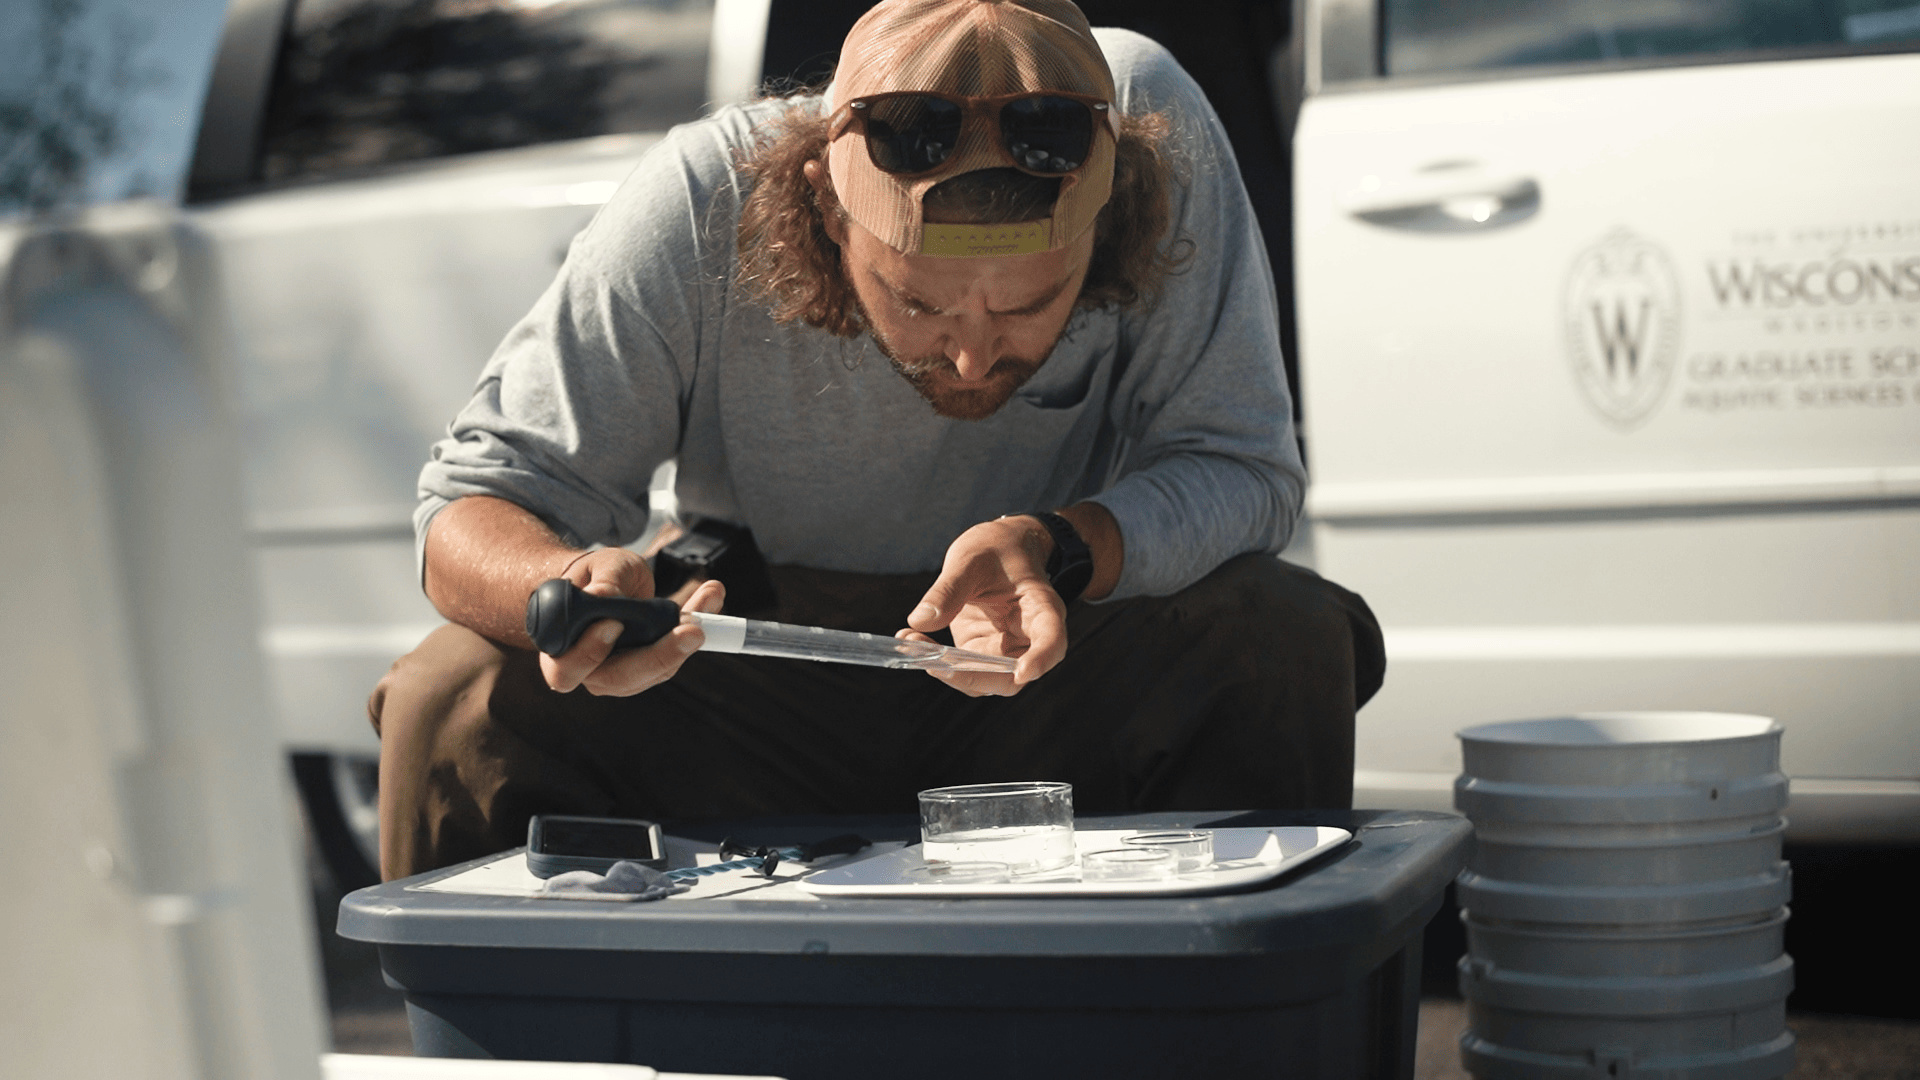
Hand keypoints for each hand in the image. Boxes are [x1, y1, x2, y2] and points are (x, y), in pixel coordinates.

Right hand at [538, 547, 726, 695]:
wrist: (602, 582)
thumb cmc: (592, 575)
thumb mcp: (598, 566)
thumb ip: (602, 581)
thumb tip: (605, 597)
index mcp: (559, 649)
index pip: (566, 670)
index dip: (588, 654)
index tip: (614, 624)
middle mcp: (588, 670)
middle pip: (620, 679)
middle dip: (659, 657)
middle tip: (691, 630)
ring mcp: (621, 673)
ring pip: (654, 671)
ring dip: (684, 641)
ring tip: (708, 598)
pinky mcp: (650, 666)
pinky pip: (673, 655)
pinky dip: (694, 628)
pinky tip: (711, 595)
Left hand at [901, 517, 1065, 696]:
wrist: (996, 547)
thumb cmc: (994, 548)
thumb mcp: (970, 560)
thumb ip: (948, 590)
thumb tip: (920, 620)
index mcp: (1042, 609)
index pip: (1052, 641)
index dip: (1041, 660)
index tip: (1022, 673)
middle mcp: (1028, 638)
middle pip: (1013, 676)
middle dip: (973, 675)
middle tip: (935, 664)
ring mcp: (1004, 649)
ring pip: (984, 681)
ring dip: (947, 671)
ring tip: (911, 641)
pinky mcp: (982, 652)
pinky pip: (962, 669)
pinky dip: (936, 661)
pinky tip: (910, 637)